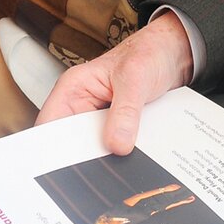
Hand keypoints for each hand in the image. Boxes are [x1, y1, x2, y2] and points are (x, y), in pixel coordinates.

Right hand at [35, 12, 194, 153]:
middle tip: (102, 171)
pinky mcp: (116, 128)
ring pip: (93, 149)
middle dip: (83, 160)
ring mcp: (99, 119)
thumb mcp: (136, 78)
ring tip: (120, 167)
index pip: (50, 127)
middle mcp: (81, 106)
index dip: (52, 150)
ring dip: (106, 158)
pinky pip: (114, 147)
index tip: (68, 169)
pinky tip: (134, 159)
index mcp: (73, 89)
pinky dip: (122, 154)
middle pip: (70, 144)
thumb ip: (125, 111)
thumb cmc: (149, 52)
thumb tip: (117, 144)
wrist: (173, 52)